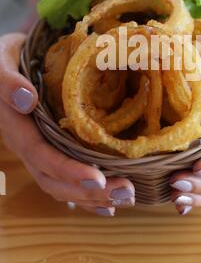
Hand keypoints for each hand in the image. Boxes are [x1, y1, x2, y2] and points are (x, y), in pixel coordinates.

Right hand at [0, 33, 134, 215]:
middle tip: (126, 191)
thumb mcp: (1, 62)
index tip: (97, 178)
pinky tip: (107, 203)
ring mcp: (38, 150)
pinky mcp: (49, 149)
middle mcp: (28, 145)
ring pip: (61, 185)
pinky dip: (85, 195)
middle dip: (89, 191)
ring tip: (126, 196)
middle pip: (54, 179)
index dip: (68, 170)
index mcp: (17, 127)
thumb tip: (26, 100)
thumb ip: (8, 82)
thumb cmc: (5, 59)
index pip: (42, 156)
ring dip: (93, 196)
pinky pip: (64, 178)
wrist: (4, 64)